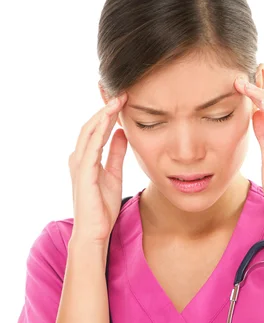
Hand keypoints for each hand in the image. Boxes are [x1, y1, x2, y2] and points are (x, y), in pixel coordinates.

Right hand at [68, 91, 128, 246]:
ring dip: (103, 115)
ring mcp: (79, 165)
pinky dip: (100, 132)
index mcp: (86, 158)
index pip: (96, 129)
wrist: (95, 231)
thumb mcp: (114, 174)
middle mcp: (79, 158)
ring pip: (89, 132)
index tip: (122, 98)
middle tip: (120, 91)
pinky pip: (92, 147)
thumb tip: (124, 133)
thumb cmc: (102, 207)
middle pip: (91, 125)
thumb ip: (116, 154)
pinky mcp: (84, 173)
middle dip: (105, 108)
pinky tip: (110, 120)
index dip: (108, 113)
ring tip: (117, 100)